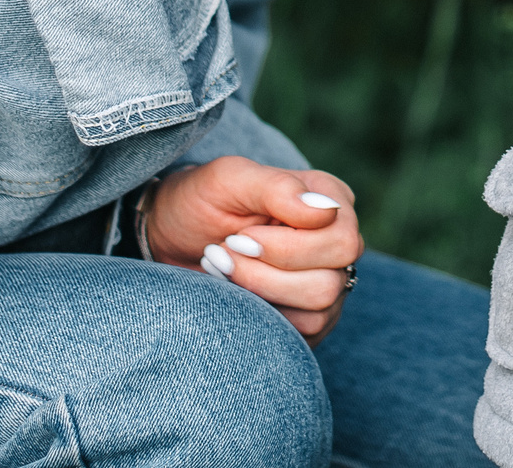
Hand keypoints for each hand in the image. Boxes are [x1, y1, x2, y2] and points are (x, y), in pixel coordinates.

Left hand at [146, 157, 364, 344]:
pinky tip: (238, 293)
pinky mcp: (312, 315)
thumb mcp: (228, 180)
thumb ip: (277, 187)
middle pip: (330, 281)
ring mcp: (330, 280)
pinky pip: (304, 333)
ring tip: (226, 271)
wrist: (173, 239)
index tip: (237, 237)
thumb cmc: (201, 201)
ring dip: (259, 294)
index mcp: (330, 199)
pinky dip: (262, 316)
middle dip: (265, 275)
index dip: (285, 249)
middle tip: (226, 254)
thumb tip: (326, 211)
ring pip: (318, 310)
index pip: (339, 241)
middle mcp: (337, 240)